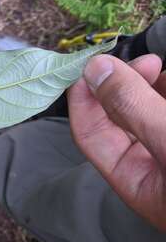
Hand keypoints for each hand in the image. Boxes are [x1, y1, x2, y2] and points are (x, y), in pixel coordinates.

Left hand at [68, 54, 165, 231]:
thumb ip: (133, 109)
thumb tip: (95, 68)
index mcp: (131, 178)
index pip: (89, 132)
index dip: (84, 96)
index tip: (92, 62)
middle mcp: (147, 167)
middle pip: (119, 118)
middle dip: (124, 84)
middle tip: (147, 62)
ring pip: (146, 111)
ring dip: (148, 86)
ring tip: (160, 67)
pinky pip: (164, 113)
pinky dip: (165, 94)